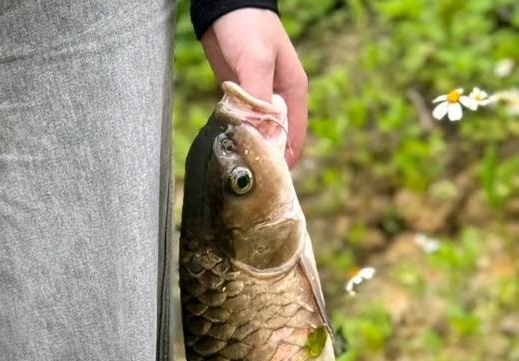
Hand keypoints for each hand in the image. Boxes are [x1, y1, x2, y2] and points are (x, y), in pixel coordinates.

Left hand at [200, 10, 307, 166]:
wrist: (225, 7)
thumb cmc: (248, 27)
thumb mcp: (256, 61)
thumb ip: (259, 98)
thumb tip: (262, 133)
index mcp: (292, 91)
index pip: (295, 136)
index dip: (285, 161)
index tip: (270, 181)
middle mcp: (279, 99)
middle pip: (277, 140)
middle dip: (266, 160)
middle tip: (248, 180)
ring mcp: (259, 100)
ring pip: (258, 134)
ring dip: (249, 150)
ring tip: (237, 171)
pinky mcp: (241, 99)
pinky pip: (242, 125)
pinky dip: (236, 137)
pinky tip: (227, 151)